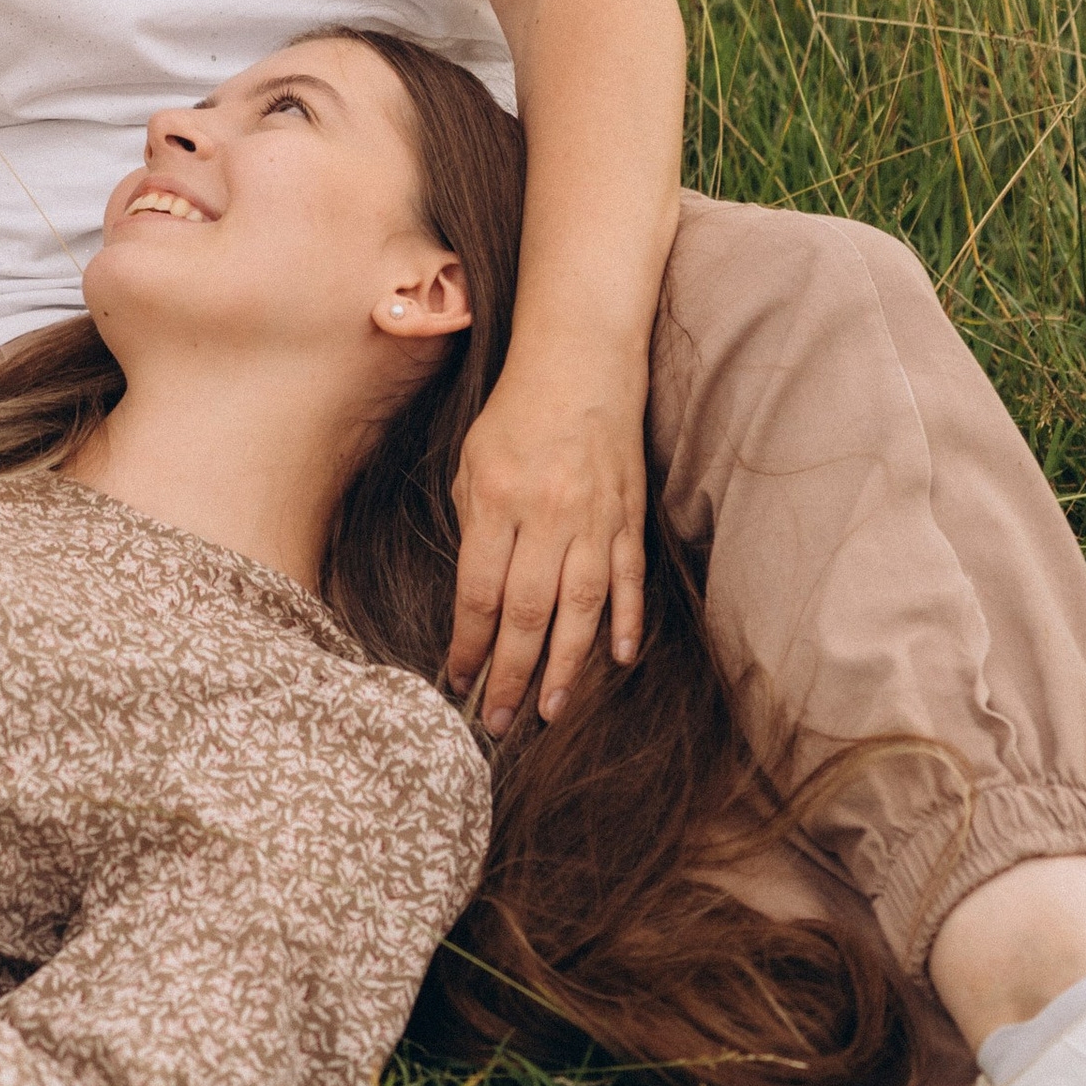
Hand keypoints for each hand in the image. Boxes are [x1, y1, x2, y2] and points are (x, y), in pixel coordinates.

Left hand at [445, 365, 647, 734]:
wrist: (581, 364)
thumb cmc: (514, 415)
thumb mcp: (471, 462)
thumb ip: (473, 527)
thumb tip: (477, 600)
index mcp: (497, 501)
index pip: (479, 592)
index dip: (468, 644)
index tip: (456, 680)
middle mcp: (548, 516)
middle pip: (527, 613)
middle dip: (510, 674)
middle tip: (497, 721)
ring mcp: (595, 520)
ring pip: (581, 610)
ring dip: (565, 667)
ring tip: (550, 712)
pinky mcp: (629, 517)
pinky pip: (629, 580)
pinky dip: (626, 622)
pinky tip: (619, 660)